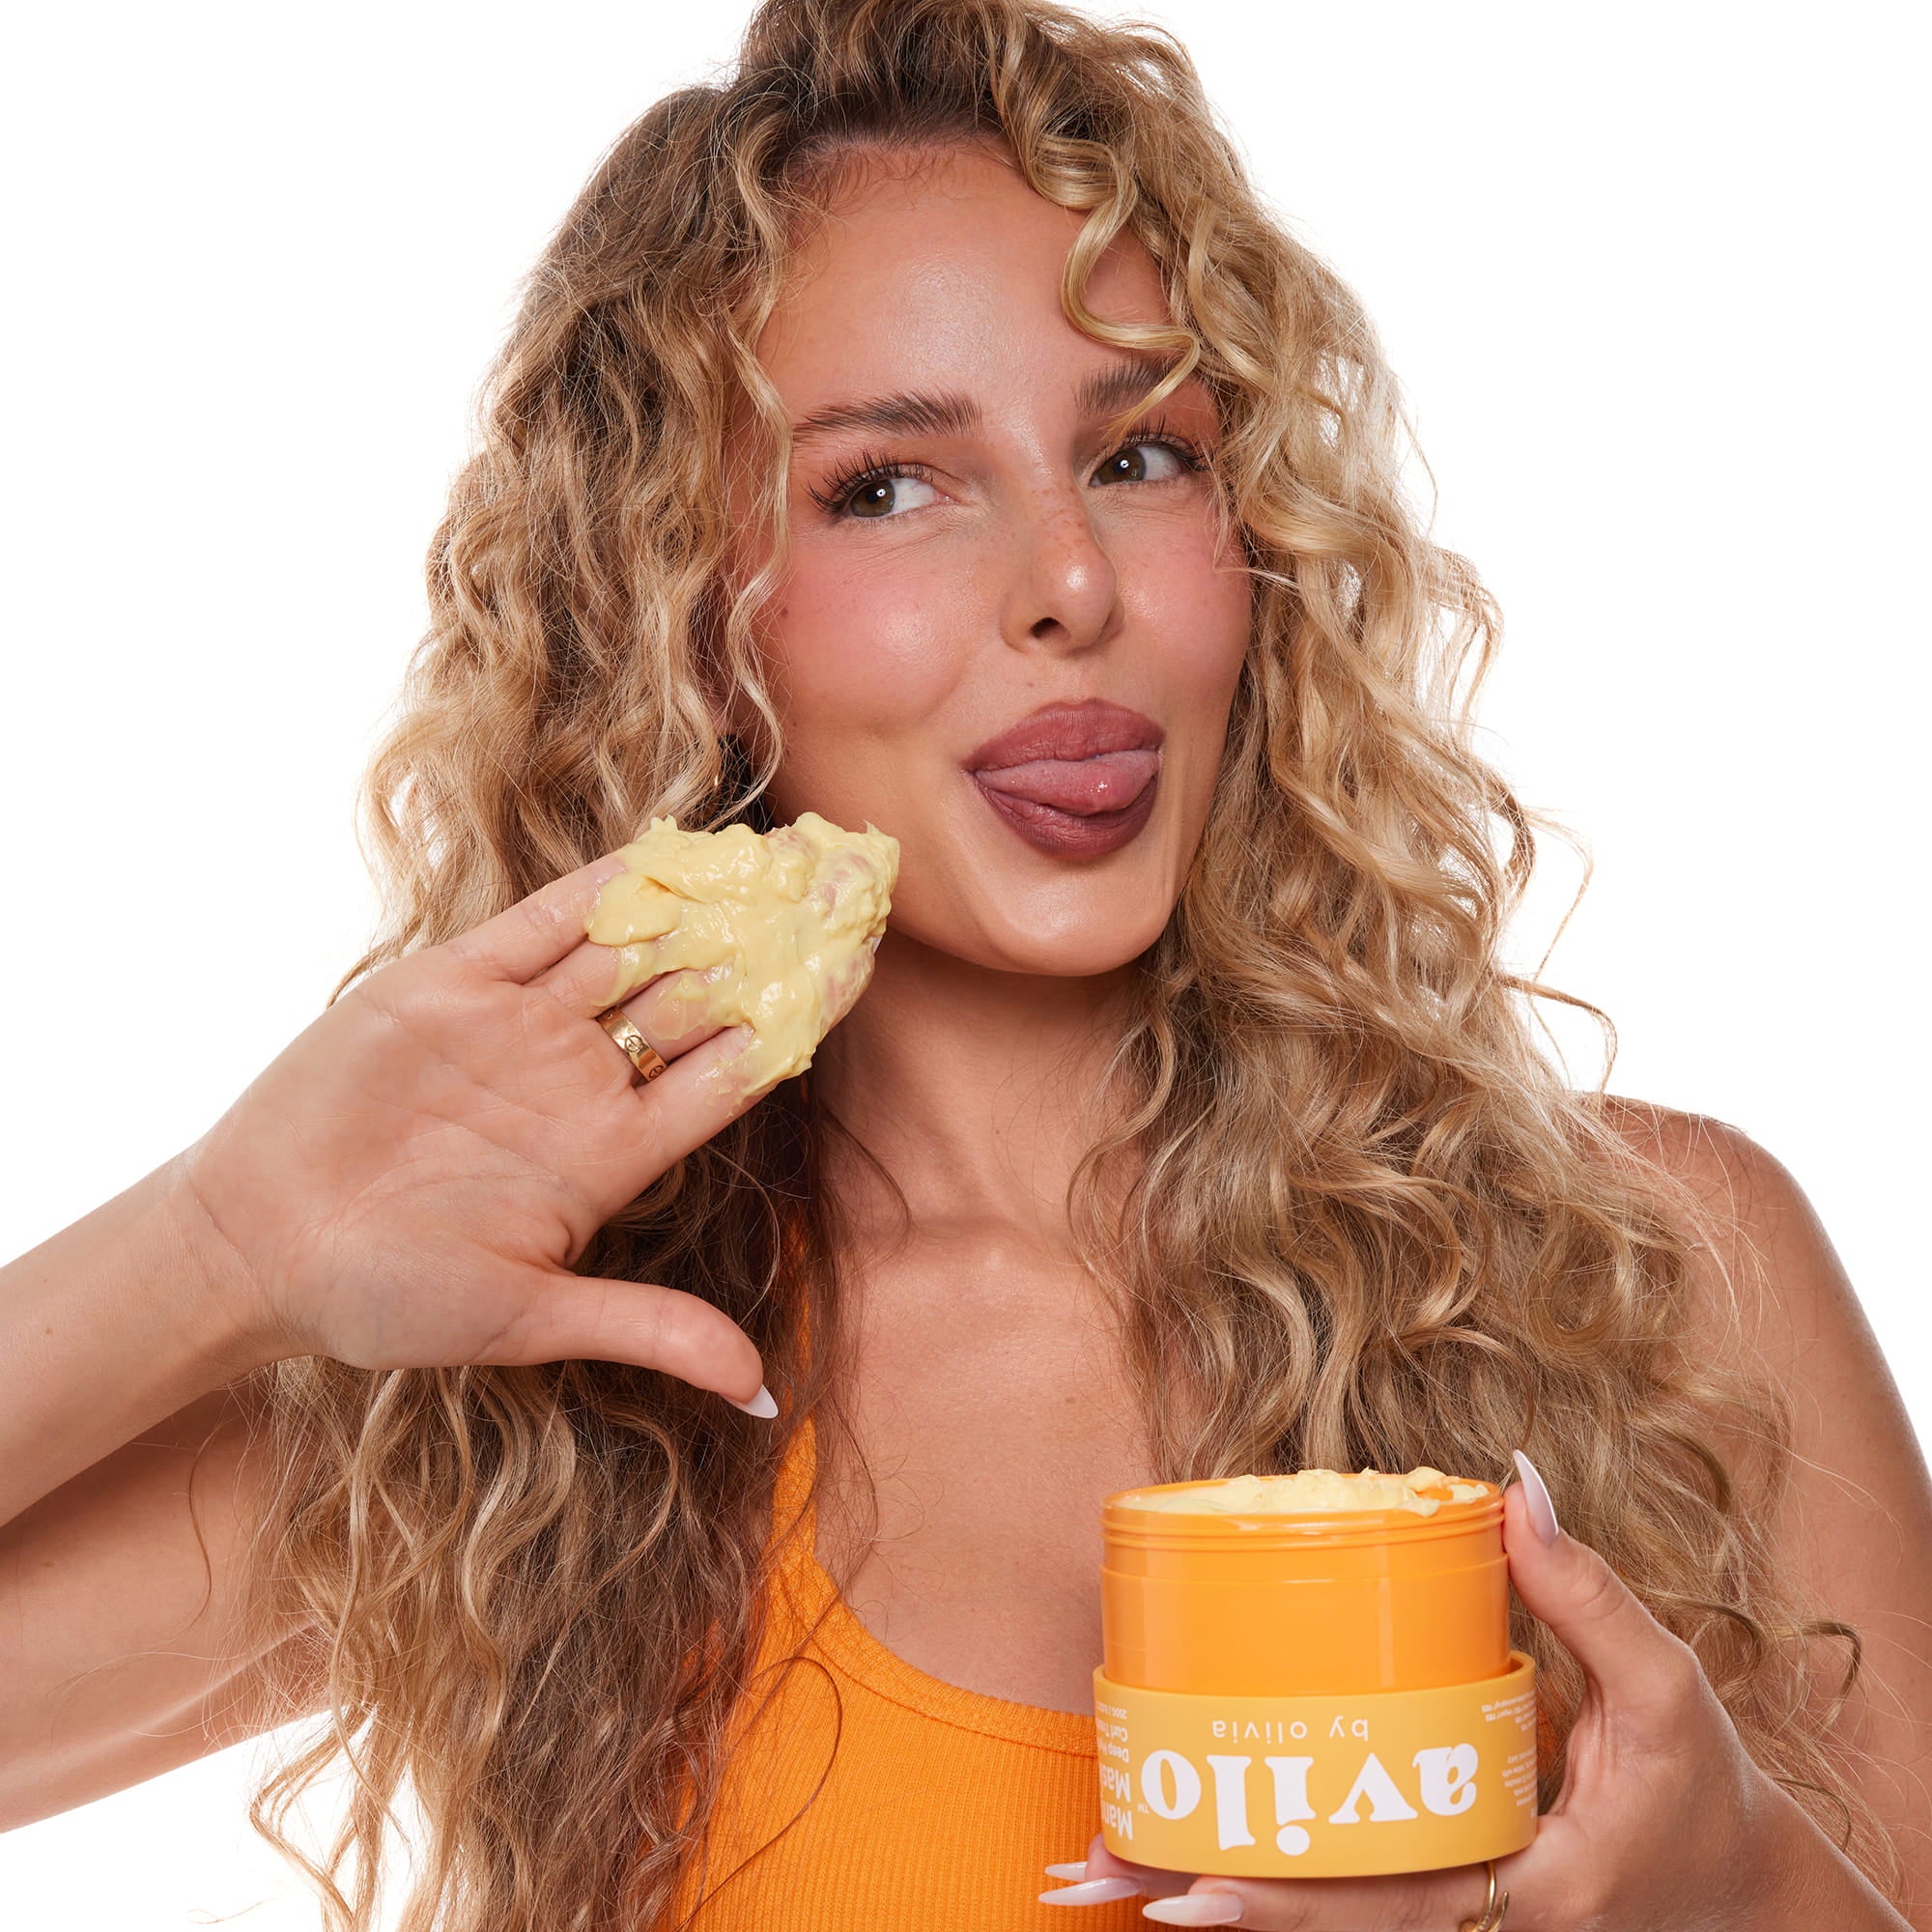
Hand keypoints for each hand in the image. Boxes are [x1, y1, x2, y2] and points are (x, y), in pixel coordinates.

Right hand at [174, 845, 874, 1405]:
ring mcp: (521, 1026)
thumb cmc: (385, 1299)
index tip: (863, 959)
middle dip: (773, 938)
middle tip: (852, 875)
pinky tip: (674, 846)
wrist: (254, 1248)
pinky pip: (545, 922)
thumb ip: (648, 1329)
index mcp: (614, 1153)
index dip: (799, 1013)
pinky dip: (606, 884)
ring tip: (788, 846)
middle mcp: (582, 1079)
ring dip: (710, 897)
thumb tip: (763, 1391)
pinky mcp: (453, 984)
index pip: (734, 1067)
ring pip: (637, 945)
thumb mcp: (527, 1319)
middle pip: (702, 992)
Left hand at [1043, 1453, 1799, 1926]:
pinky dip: (1262, 1876)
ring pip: (1317, 1917)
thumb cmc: (1700, 1790)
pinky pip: (1340, 1889)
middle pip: (1322, 1925)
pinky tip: (1182, 1845)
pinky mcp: (1438, 1887)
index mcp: (1525, 1887)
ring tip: (1095, 1864)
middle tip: (1091, 1869)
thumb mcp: (1665, 1689)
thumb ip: (1588, 1594)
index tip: (1193, 1886)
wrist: (1737, 1884)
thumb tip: (1513, 1487)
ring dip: (1209, 1890)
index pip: (1388, 1906)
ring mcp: (1450, 1913)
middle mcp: (1473, 1920)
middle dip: (1205, 1899)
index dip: (1288, 1901)